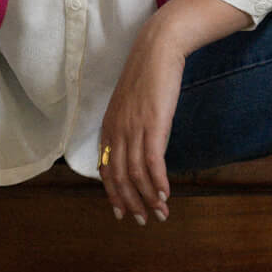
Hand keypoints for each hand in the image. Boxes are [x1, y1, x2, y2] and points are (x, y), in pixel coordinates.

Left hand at [98, 19, 186, 225]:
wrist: (157, 50)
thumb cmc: (147, 76)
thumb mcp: (130, 104)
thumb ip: (128, 127)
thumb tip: (134, 148)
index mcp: (109, 127)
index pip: (106, 169)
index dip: (114, 194)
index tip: (122, 212)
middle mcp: (117, 131)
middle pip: (120, 177)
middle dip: (131, 202)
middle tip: (143, 220)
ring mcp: (134, 128)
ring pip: (136, 174)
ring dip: (148, 198)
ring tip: (160, 214)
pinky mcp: (153, 124)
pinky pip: (153, 161)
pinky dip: (158, 181)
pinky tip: (165, 194)